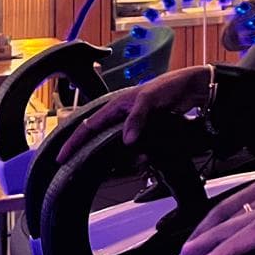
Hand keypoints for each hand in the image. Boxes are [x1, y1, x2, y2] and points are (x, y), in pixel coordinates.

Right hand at [55, 65, 211, 163]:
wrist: (193, 87)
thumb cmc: (169, 86)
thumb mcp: (149, 99)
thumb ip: (136, 119)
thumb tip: (127, 140)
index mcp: (116, 106)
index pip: (88, 126)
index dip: (74, 141)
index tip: (61, 157)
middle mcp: (123, 115)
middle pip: (101, 138)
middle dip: (97, 153)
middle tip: (95, 168)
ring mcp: (136, 123)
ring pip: (120, 145)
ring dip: (126, 156)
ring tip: (135, 161)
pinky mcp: (149, 130)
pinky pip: (138, 146)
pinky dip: (140, 154)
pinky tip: (147, 157)